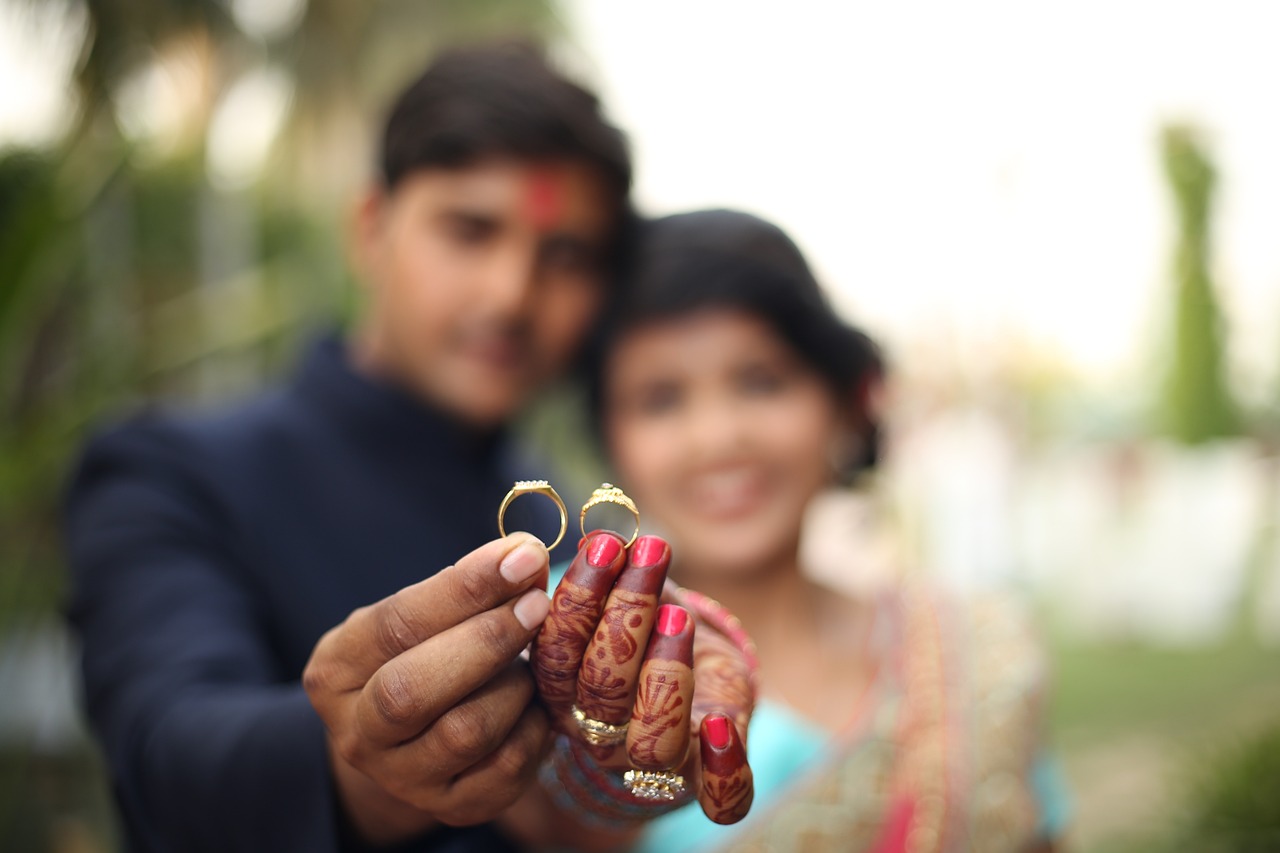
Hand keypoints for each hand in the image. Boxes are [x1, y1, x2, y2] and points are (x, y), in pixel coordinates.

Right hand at [302, 534, 553, 842]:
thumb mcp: (424, 616)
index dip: (464, 589)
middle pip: (413, 690)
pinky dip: (534, 728)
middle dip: (486, 641)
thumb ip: (469, 587)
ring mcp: (402, 778)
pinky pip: (505, 770)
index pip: (396, 624)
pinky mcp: (452, 807)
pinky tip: (538, 703)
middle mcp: (357, 731)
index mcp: (336, 668)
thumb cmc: (420, 655)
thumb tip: (527, 555)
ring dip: (514, 686)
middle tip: (537, 606)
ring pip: (465, 733)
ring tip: (532, 661)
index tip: (521, 558)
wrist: (410, 740)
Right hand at [530, 531, 753, 824]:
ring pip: (651, 740)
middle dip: (623, 615)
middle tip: (648, 555)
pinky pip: (718, 798)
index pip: (556, 654)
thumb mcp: (627, 599)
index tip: (605, 545)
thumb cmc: (650, 635)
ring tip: (679, 613)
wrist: (695, 688)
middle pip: (600, 691)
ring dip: (664, 674)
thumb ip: (612, 575)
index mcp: (565, 691)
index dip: (577, 599)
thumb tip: (604, 535)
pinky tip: (721, 726)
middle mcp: (601, 733)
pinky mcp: (708, 777)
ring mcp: (655, 761)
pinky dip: (723, 770)